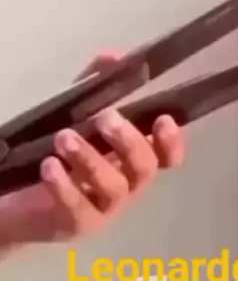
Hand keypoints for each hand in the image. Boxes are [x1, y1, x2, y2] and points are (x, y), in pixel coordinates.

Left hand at [0, 53, 184, 250]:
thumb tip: (111, 55)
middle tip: (105, 119)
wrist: (22, 201)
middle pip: (145, 168)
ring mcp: (105, 208)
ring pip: (112, 186)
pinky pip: (78, 208)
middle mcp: (127, 185)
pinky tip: (50, 166)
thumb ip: (94, 87)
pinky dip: (65, 186)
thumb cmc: (61, 155)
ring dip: (90, 159)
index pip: (167, 156)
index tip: (163, 119)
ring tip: (63, 138)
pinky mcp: (78, 224)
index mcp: (133, 160)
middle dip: (128, 141)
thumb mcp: (77, 116)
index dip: (172, 142)